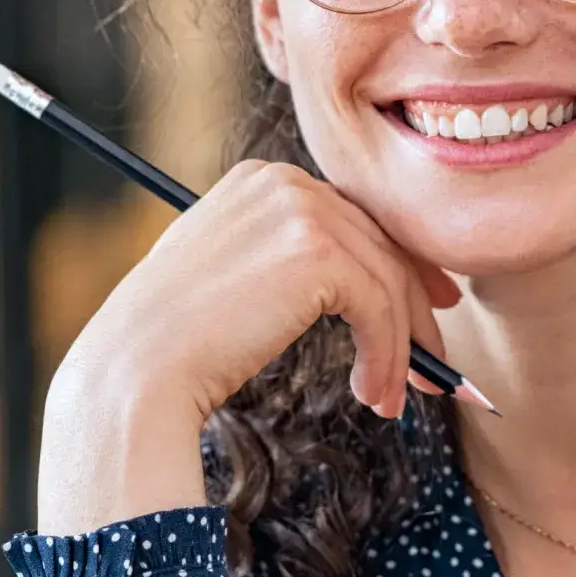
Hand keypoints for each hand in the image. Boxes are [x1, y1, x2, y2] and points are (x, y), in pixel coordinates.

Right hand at [38, 160, 460, 535]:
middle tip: (435, 366)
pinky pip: (381, 309)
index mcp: (264, 178)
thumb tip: (370, 282)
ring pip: (388, 282)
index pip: (355, 218)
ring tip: (393, 398)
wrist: (139, 369)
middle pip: (381, 244)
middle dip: (414, 310)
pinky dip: (388, 357)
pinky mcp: (320, 252)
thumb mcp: (239, 275)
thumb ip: (292, 260)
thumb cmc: (179, 341)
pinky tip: (375, 396)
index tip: (428, 311)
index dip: (399, 267)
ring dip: (401, 349)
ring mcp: (303, 210)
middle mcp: (285, 180)